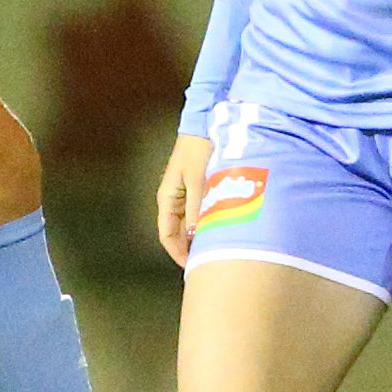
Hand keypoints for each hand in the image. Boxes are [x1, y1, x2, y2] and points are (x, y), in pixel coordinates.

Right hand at [155, 133, 214, 267]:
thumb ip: (199, 210)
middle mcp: (174, 199)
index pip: (166, 235)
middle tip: (211, 263)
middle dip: (191, 249)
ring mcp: (185, 193)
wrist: (206, 123)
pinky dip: (209, 224)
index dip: (179, 254)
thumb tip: (198, 238)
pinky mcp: (198, 188)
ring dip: (201, 237)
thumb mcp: (201, 181)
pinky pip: (200, 213)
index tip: (195, 268)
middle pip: (178, 233)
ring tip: (219, 250)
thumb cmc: (201, 150)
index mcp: (167, 198)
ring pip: (190, 224)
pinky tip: (224, 229)